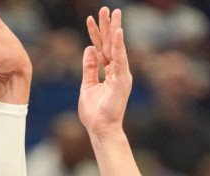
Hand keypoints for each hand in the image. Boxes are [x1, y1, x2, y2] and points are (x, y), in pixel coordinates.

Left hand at [78, 7, 132, 136]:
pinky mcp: (122, 81)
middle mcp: (117, 71)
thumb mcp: (87, 85)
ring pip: (117, 48)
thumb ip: (89, 67)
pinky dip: (120, 46)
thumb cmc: (95, 112)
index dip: (96, 33)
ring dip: (115, 30)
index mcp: (109, 72)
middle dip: (108, 26)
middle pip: (111, 44)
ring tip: (114, 14)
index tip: (90, 18)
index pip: (102, 48)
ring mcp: (121, 75)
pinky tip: (118, 33)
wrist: (100, 128)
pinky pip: (121, 60)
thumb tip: (89, 48)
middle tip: (105, 9)